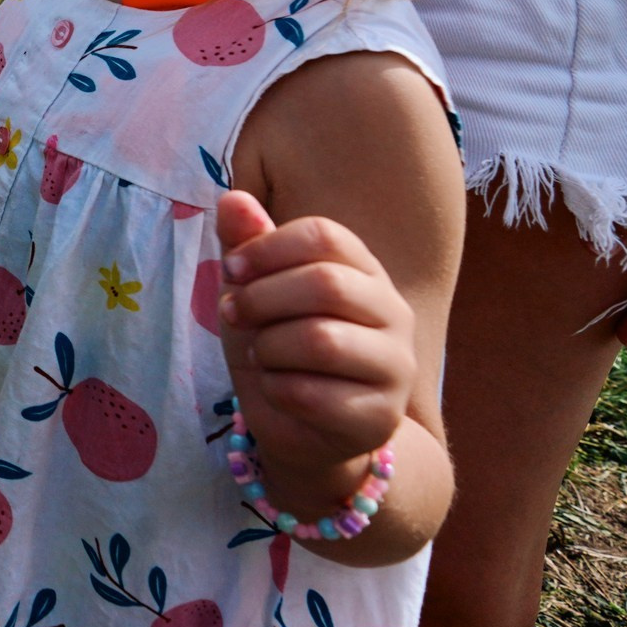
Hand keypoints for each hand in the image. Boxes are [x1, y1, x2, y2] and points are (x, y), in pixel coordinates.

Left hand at [213, 191, 415, 498]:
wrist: (303, 430)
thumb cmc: (280, 348)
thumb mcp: (256, 291)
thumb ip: (248, 245)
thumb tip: (232, 197)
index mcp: (365, 272)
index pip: (325, 235)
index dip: (267, 247)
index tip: (231, 269)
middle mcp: (393, 314)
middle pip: (325, 283)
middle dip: (262, 298)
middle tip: (233, 314)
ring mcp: (395, 367)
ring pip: (321, 340)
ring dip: (268, 347)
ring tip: (261, 355)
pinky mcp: (380, 417)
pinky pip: (312, 394)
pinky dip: (276, 390)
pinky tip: (277, 390)